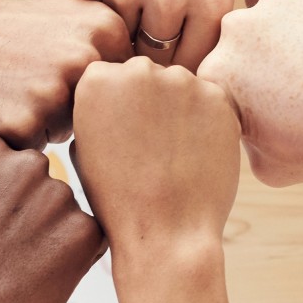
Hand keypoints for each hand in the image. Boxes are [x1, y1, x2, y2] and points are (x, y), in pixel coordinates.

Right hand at [0, 0, 129, 146]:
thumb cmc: (1, 34)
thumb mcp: (65, 23)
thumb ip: (109, 52)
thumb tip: (153, 98)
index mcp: (106, 28)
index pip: (125, 91)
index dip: (93, 93)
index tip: (59, 72)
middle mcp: (88, 57)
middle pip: (103, 117)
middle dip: (72, 112)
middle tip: (28, 81)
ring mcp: (57, 90)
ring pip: (71, 136)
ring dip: (44, 126)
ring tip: (10, 90)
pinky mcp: (25, 122)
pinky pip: (36, 150)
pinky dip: (16, 138)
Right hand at [0, 136, 105, 302]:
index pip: (13, 157)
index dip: (4, 195)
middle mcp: (25, 165)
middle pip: (42, 181)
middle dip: (32, 211)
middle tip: (7, 250)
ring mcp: (58, 197)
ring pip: (65, 212)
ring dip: (52, 236)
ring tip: (18, 270)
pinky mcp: (85, 233)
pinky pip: (89, 239)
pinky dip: (73, 260)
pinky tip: (40, 280)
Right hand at [63, 0, 233, 69]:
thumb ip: (204, 30)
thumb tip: (193, 96)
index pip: (194, 67)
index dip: (177, 69)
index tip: (167, 60)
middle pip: (154, 61)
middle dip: (145, 54)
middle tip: (139, 34)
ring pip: (117, 44)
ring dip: (115, 33)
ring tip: (121, 2)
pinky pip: (87, 20)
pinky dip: (90, 9)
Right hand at [72, 58, 253, 302]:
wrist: (165, 233)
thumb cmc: (117, 199)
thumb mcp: (84, 149)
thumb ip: (97, 109)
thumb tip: (116, 93)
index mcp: (96, 80)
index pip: (110, 76)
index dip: (118, 109)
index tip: (123, 137)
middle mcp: (138, 70)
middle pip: (147, 75)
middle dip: (149, 103)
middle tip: (151, 147)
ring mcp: (182, 81)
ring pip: (181, 86)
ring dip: (180, 110)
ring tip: (174, 155)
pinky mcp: (218, 97)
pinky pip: (211, 101)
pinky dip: (207, 123)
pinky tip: (196, 155)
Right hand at [200, 0, 302, 189]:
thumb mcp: (265, 165)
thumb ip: (241, 136)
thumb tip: (241, 120)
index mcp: (216, 73)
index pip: (223, 74)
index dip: (248, 91)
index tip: (275, 106)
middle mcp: (236, 30)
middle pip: (246, 39)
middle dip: (266, 58)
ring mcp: (277, 3)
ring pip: (279, 14)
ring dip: (293, 33)